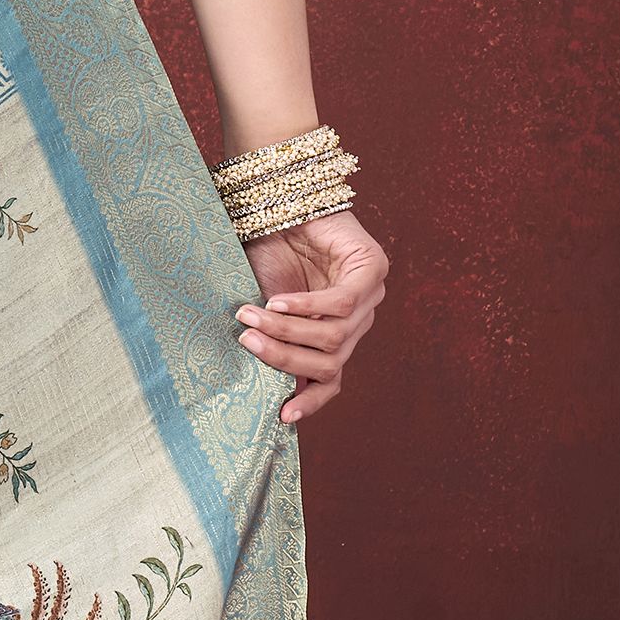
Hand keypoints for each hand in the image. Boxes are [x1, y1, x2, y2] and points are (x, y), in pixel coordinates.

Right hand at [235, 206, 388, 427]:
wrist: (280, 203)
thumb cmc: (267, 254)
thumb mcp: (263, 307)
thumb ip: (269, 340)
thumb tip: (254, 385)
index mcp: (332, 335)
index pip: (331, 380)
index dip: (311, 401)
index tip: (282, 416)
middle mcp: (356, 322)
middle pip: (329, 363)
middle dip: (283, 356)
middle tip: (246, 342)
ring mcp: (369, 298)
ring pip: (333, 337)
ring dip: (287, 330)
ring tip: (252, 317)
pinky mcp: (373, 269)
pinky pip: (340, 303)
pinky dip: (306, 306)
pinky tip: (278, 300)